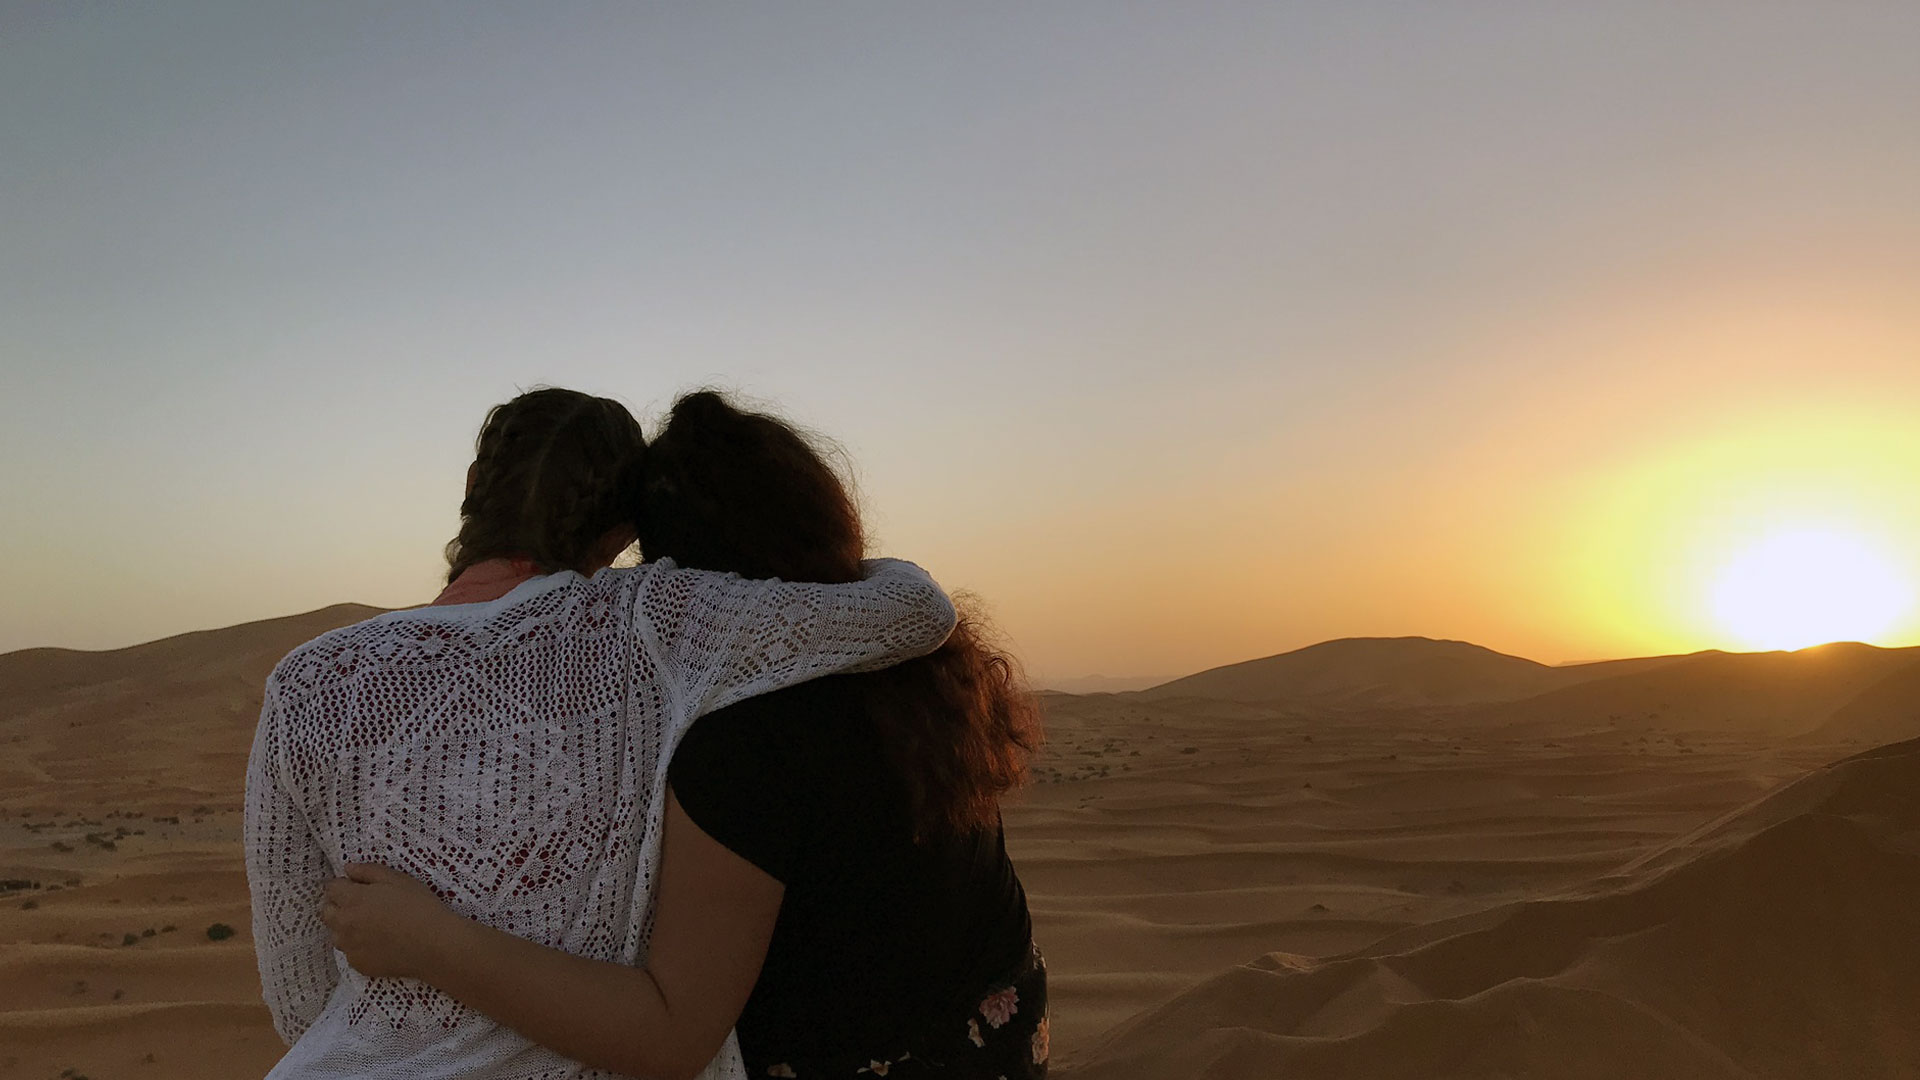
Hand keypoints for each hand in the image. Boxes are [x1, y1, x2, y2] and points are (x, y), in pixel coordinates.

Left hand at [320, 863, 466, 979]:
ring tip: (367, 925)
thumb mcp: (398, 879)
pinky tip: (377, 942)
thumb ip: (369, 871)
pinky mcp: (359, 964)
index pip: (331, 888)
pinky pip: (350, 952)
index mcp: (352, 900)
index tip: (354, 885)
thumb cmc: (419, 906)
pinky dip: (357, 946)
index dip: (342, 884)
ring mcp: (350, 947)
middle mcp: (344, 924)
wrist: (434, 945)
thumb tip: (348, 869)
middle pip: (326, 912)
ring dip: (344, 927)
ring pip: (335, 934)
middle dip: (336, 905)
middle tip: (358, 904)